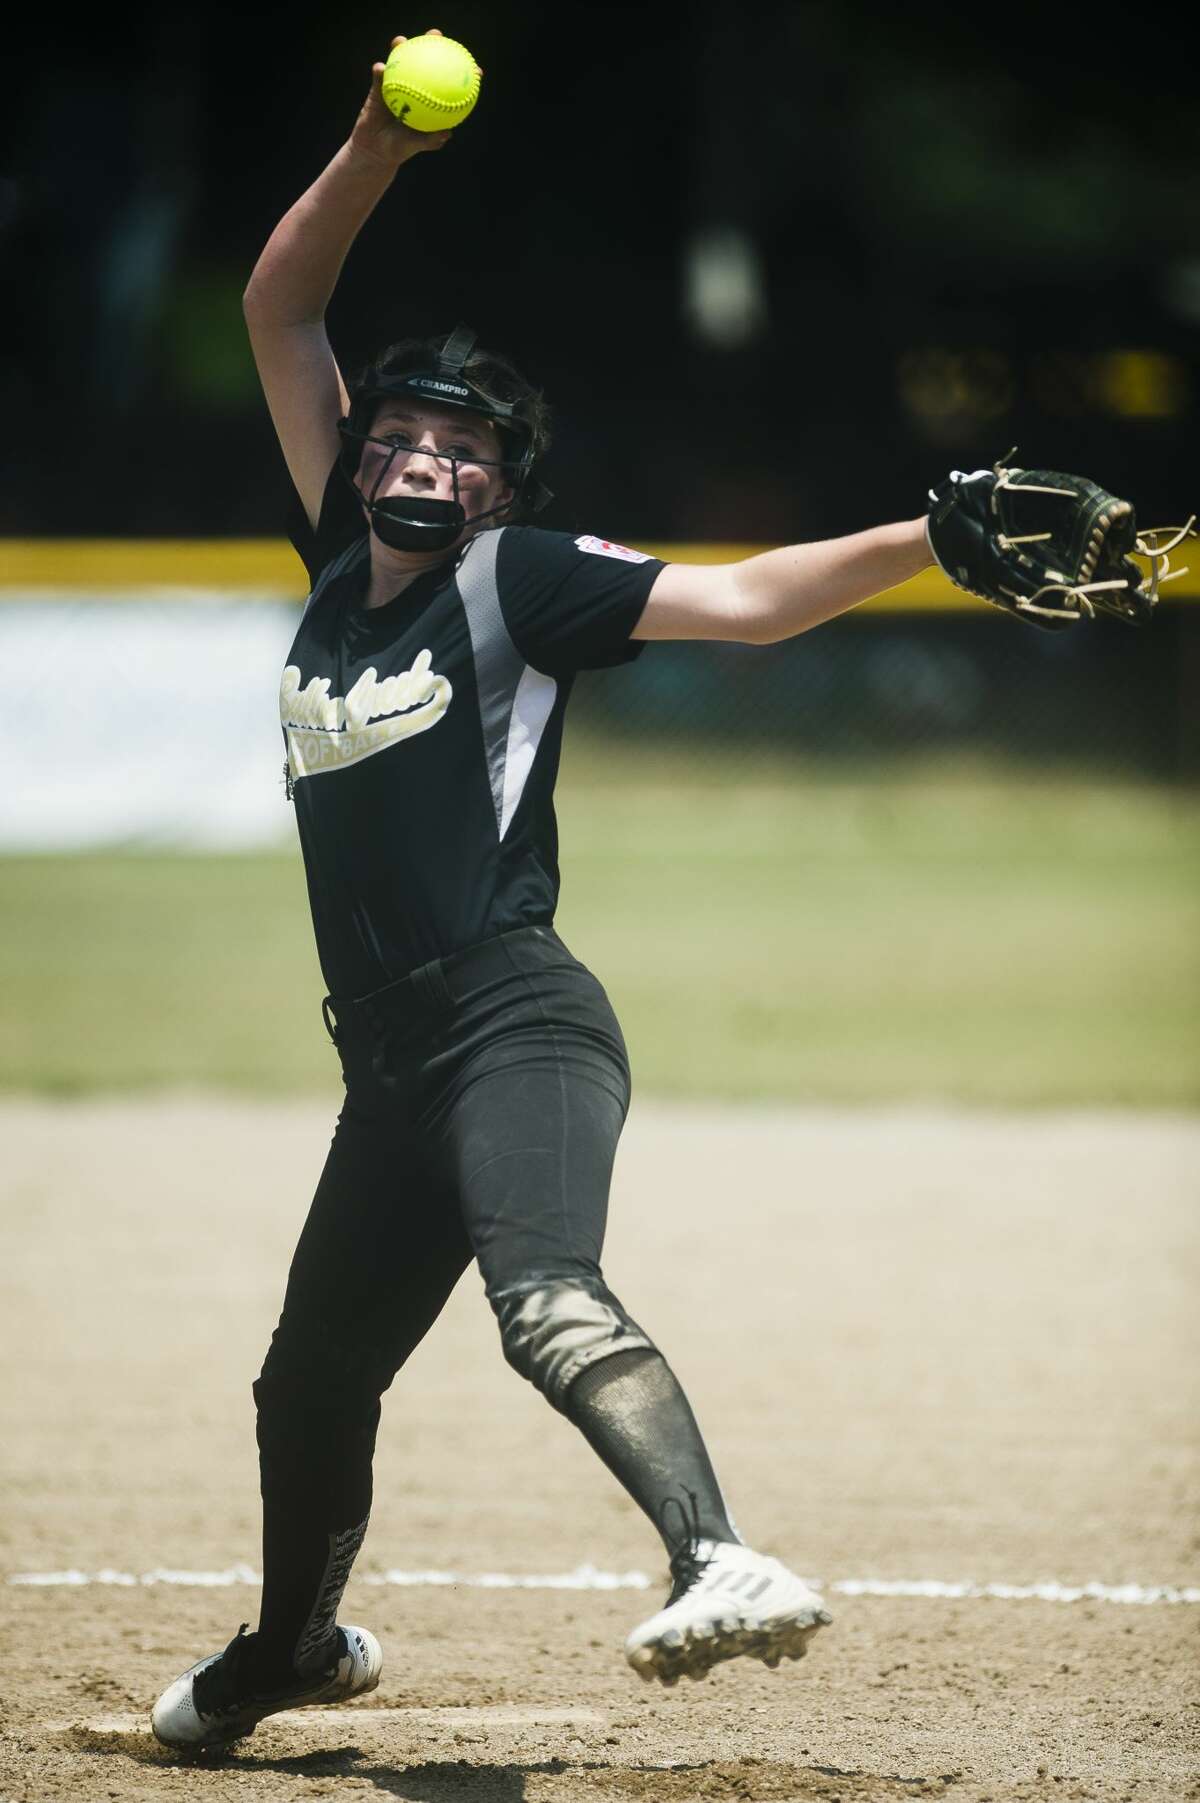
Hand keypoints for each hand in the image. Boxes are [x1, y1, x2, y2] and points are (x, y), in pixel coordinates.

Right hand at [348, 31, 453, 169]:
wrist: (375, 150)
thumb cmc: (399, 148)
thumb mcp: (416, 145)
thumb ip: (430, 140)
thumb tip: (447, 133)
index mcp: (428, 100)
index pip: (447, 83)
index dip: (460, 73)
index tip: (475, 68)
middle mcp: (414, 87)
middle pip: (424, 60)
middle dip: (431, 44)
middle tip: (436, 35)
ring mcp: (396, 84)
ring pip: (399, 61)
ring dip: (400, 47)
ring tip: (401, 41)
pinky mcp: (378, 87)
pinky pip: (379, 76)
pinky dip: (379, 71)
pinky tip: (380, 68)